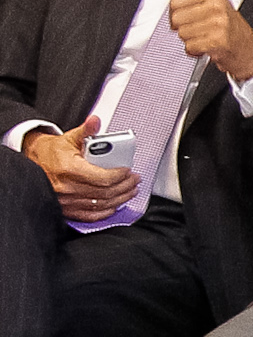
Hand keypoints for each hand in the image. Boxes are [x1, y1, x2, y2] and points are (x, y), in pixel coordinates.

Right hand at [24, 115, 139, 218]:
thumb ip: (86, 131)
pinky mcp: (66, 209)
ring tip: (130, 190)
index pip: (103, 178)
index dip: (120, 175)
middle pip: (105, 192)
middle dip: (125, 186)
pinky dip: (105, 211)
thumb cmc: (51, 152)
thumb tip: (95, 121)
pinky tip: (114, 205)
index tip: (128, 170)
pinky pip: (90, 215)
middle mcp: (67, 187)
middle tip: (134, 180)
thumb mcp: (69, 138)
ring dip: (120, 198)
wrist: (33, 162)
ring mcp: (67, 200)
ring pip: (101, 204)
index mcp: (70, 169)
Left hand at [166, 0, 252, 80]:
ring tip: (204, 37)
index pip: (175, 2)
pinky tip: (206, 47)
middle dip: (183, 28)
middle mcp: (217, 7)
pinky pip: (190, 47)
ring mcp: (219, 24)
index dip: (176, 13)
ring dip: (190, 40)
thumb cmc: (229, 24)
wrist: (248, 49)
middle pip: (176, 20)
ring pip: (182, 34)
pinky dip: (195, 51)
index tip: (187, 17)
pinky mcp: (218, 42)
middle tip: (197, 29)